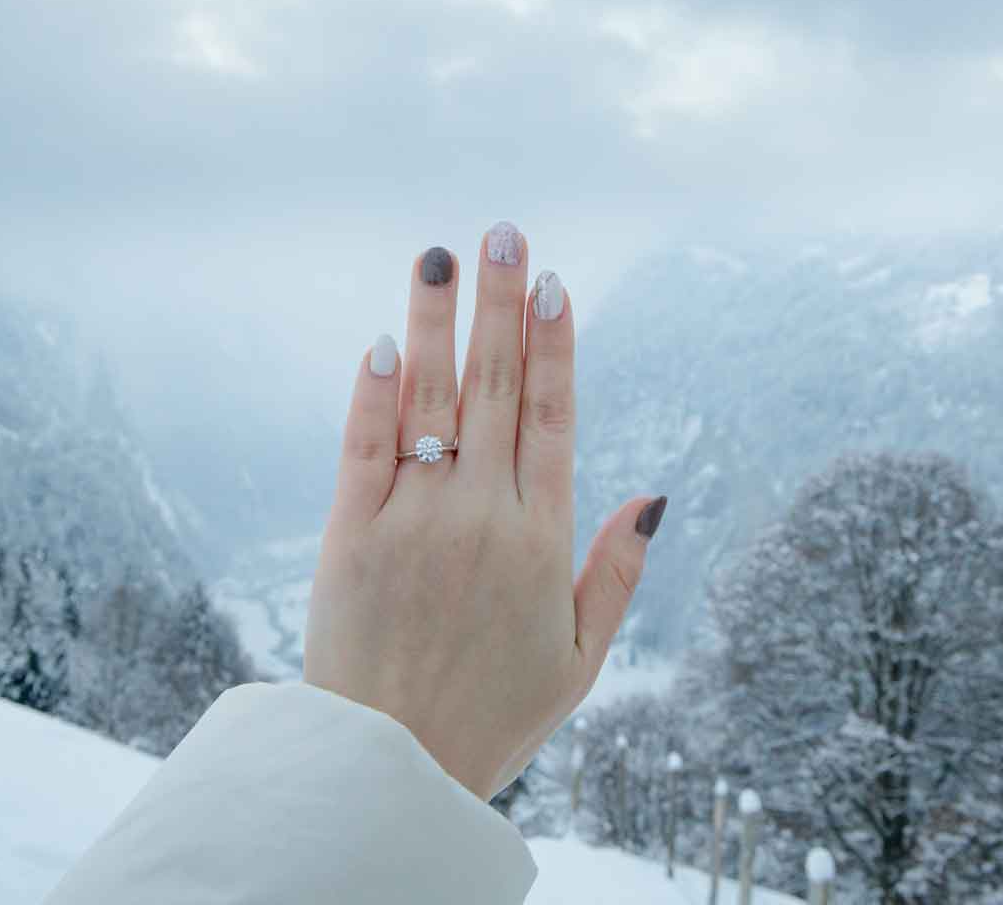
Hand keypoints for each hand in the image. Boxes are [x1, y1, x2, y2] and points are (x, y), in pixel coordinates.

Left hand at [302, 223, 666, 798]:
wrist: (387, 772)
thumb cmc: (491, 717)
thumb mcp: (578, 659)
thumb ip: (616, 573)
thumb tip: (654, 496)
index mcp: (541, 541)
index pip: (552, 418)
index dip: (553, 346)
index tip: (554, 283)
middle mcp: (479, 517)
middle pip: (493, 388)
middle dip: (501, 304)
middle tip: (504, 230)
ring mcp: (411, 521)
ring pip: (428, 399)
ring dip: (435, 322)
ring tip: (442, 255)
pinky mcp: (349, 536)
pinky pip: (363, 448)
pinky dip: (373, 392)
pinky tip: (385, 339)